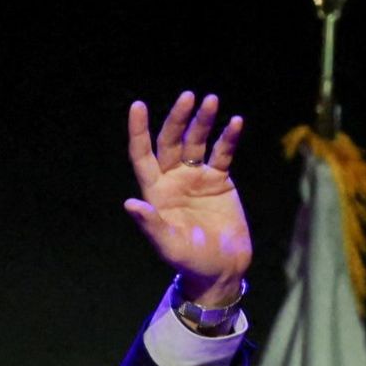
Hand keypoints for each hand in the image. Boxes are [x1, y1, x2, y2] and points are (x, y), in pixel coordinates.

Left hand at [125, 92, 253, 303]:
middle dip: (178, 119)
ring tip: (211, 101)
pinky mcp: (220, 181)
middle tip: (189, 97)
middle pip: (172, 142)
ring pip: (197, 142)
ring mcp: (197, 178)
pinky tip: (235, 122)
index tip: (138, 106)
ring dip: (203, 121)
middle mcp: (173, 180)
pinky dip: (228, 138)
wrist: (221, 269)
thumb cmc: (190, 261)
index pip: (142, 155)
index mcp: (156, 192)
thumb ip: (151, 225)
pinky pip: (223, 154)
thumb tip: (131, 203)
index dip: (139, 131)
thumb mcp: (169, 245)